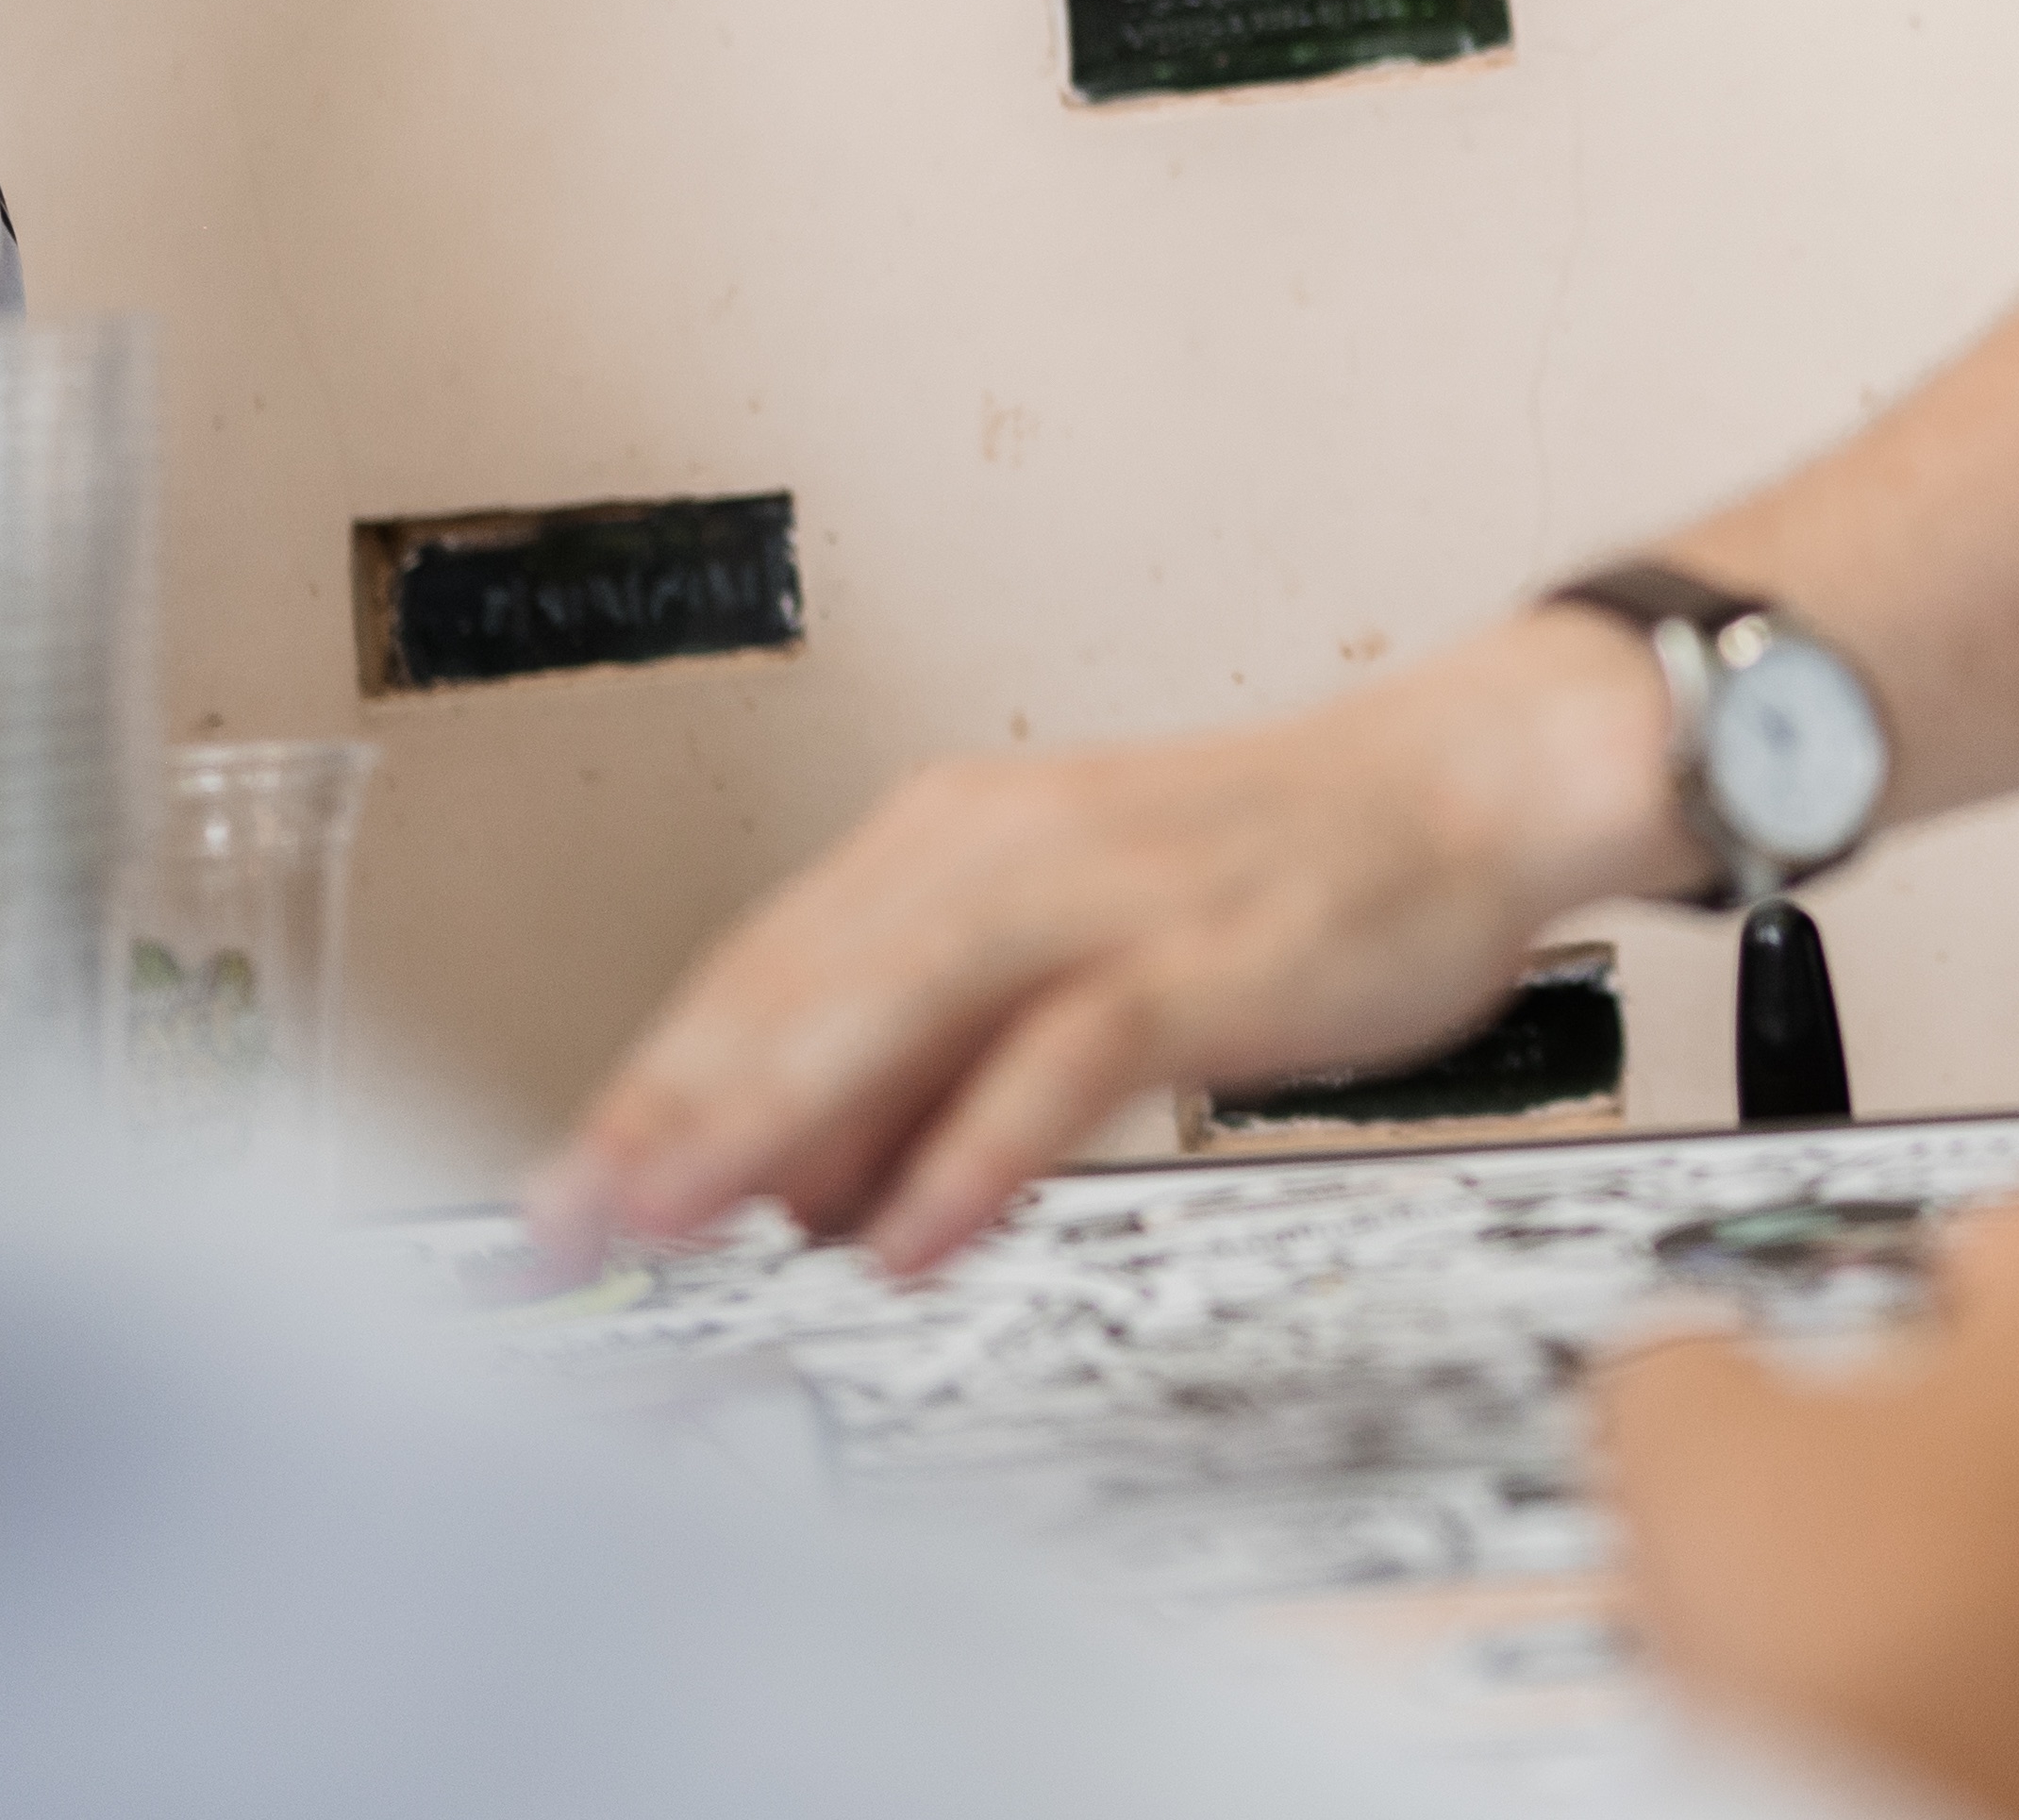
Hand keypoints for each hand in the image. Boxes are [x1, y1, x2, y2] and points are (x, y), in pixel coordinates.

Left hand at [527, 613, 1685, 1275]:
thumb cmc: (1273, 874)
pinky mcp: (1200, 956)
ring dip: (773, 1121)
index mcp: (956, 837)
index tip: (552, 1192)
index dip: (646, 1083)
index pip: (757, 969)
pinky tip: (905, 1234)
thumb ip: (929, 1060)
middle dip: (665, 1114)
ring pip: (896, 1007)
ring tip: (677, 1226)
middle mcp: (1002, 847)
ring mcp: (1101, 896)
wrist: (1466, 785)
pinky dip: (971, 1149)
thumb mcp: (1071, 953)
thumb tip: (786, 1184)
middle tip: (560, 1229)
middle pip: (795, 988)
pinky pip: (1061, 1059)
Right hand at [1600, 1205, 2018, 1819]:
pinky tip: (1926, 1738)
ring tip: (1839, 1662)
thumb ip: (1676, 1370)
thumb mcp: (1708, 1464)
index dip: (1859, 1291)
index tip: (1795, 1350)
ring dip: (1958, 1583)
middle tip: (1791, 1521)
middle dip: (1902, 1455)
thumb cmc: (1939, 1650)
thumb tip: (1668, 1366)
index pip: (1988, 1231)